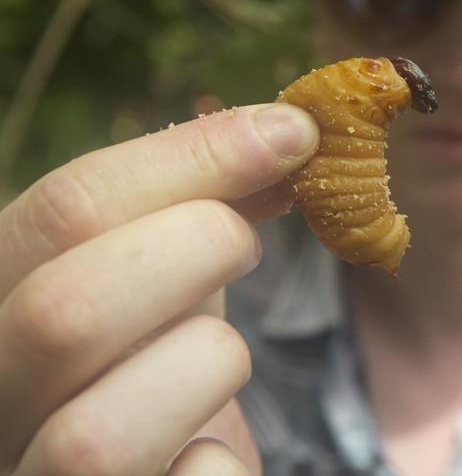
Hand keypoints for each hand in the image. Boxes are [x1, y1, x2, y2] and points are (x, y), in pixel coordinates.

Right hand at [0, 104, 318, 474]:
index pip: (61, 214)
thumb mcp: (158, 279)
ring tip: (216, 360)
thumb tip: (281, 134)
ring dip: (206, 368)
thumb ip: (192, 212)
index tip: (289, 132)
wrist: (157, 473)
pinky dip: (218, 464)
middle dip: (197, 249)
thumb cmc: (153, 371)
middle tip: (246, 242)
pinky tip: (206, 451)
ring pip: (98, 437)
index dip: (189, 160)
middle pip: (64, 310)